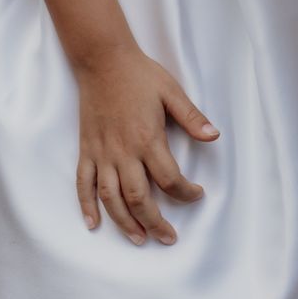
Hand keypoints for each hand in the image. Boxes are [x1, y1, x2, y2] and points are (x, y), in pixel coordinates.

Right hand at [74, 47, 218, 245]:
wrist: (103, 60)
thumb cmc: (139, 74)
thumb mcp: (171, 91)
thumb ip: (192, 117)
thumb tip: (214, 136)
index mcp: (148, 138)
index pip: (169, 179)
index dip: (186, 193)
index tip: (196, 195)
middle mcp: (123, 151)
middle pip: (139, 198)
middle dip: (155, 222)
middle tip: (168, 237)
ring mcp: (102, 152)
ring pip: (111, 198)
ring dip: (124, 222)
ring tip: (139, 239)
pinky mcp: (86, 149)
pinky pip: (83, 183)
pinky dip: (86, 205)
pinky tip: (93, 224)